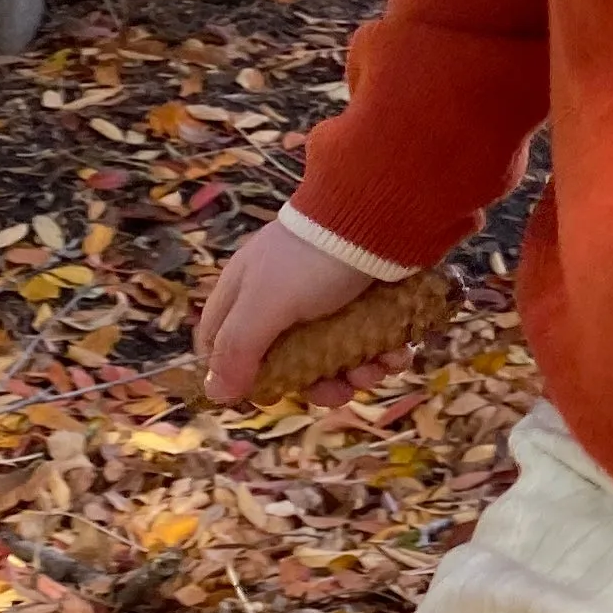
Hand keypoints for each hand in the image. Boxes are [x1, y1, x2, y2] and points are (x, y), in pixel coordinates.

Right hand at [194, 221, 380, 402]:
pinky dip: (386, 353)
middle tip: (338, 393)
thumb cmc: (312, 261)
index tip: (266, 396)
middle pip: (290, 360)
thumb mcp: (264, 306)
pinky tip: (397, 354)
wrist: (381, 217)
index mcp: (247, 293)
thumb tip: (215, 394)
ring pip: (337, 355)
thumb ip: (238, 349)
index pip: (222, 341)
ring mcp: (331, 298)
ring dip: (357, 373)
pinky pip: (375, 339)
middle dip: (317, 384)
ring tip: (374, 370)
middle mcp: (285, 297)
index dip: (238, 373)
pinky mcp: (372, 299)